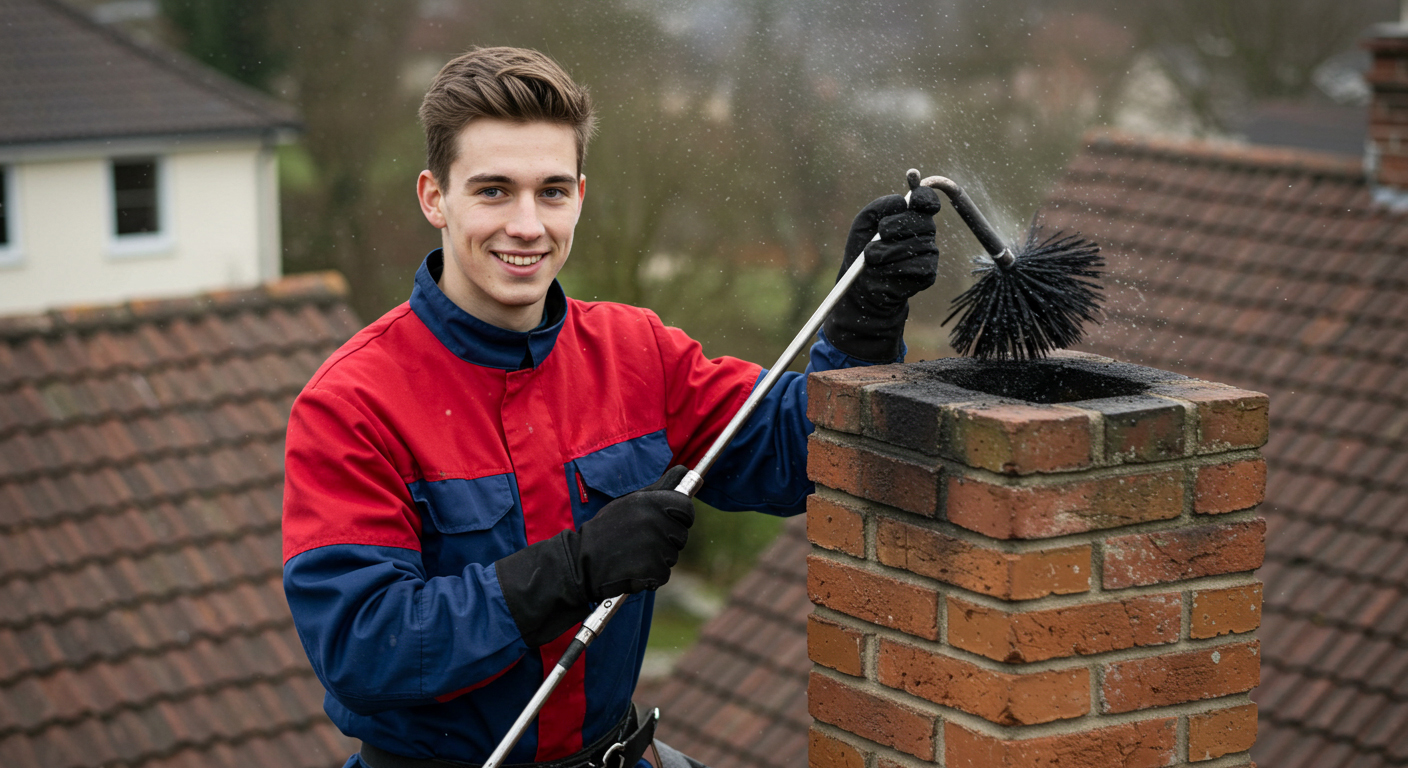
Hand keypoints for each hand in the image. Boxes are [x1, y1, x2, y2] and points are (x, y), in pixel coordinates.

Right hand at [495, 466, 693, 645]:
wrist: (581, 560)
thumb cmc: (607, 528)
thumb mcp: (629, 502)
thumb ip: (659, 488)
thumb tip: (685, 471)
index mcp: (650, 501)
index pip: (687, 509)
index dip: (680, 517)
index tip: (667, 521)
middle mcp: (654, 522)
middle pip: (681, 535)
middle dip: (667, 540)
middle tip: (641, 539)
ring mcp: (654, 547)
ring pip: (672, 556)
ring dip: (657, 558)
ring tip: (633, 553)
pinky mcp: (651, 570)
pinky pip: (663, 574)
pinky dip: (651, 575)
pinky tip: (632, 568)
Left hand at [823, 184, 941, 361]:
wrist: (861, 285)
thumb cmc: (863, 250)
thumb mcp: (863, 224)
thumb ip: (879, 206)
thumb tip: (901, 200)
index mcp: (911, 216)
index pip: (927, 200)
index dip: (924, 197)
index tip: (913, 197)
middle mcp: (924, 233)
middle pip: (922, 220)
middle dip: (897, 225)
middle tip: (881, 232)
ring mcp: (929, 253)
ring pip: (916, 244)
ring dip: (888, 250)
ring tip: (873, 258)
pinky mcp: (928, 274)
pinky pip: (917, 266)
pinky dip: (895, 268)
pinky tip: (885, 272)